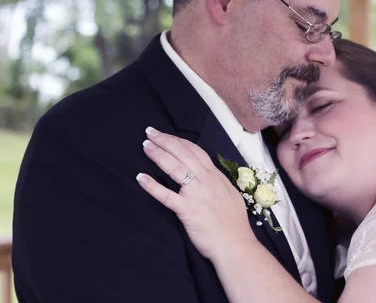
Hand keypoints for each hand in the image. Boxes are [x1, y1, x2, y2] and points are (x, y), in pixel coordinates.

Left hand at [136, 127, 255, 260]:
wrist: (235, 243)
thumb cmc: (233, 223)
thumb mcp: (230, 194)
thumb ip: (217, 183)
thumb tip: (207, 175)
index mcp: (216, 176)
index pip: (196, 151)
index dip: (179, 141)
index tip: (166, 135)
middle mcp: (206, 180)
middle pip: (183, 153)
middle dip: (165, 141)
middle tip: (149, 132)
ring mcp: (196, 194)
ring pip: (175, 168)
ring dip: (158, 155)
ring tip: (145, 146)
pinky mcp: (187, 210)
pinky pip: (166, 196)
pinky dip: (152, 185)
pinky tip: (140, 177)